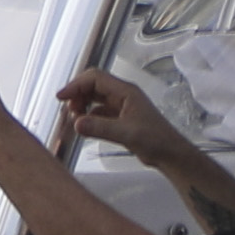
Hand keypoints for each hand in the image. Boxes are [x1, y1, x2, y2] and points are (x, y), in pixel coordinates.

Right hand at [53, 68, 170, 160]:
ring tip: (76, 117)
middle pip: (93, 85)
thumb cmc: (156, 140)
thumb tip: (76, 123)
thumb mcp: (126, 133)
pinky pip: (99, 110)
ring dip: (82, 104)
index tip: (62, 97)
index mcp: (126, 91)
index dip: (76, 85)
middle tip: (68, 108)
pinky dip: (89, 115)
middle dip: (77, 93)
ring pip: (95, 97)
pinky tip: (86, 125)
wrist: (172, 155)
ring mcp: (122, 106)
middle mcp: (122, 95)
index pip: (95, 78)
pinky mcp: (121, 118)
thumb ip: (100, 128)